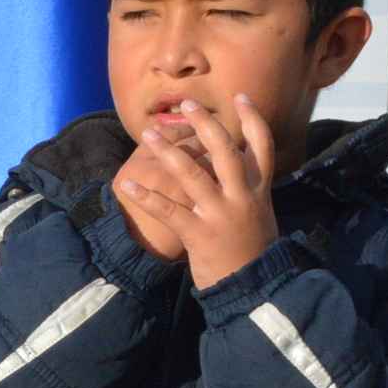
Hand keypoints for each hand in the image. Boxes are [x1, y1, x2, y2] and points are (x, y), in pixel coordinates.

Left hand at [116, 95, 278, 291]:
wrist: (254, 289)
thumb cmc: (254, 252)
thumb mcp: (262, 216)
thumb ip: (252, 190)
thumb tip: (243, 164)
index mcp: (260, 191)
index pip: (261, 146)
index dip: (251, 119)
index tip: (239, 97)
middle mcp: (242, 197)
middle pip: (223, 150)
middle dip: (204, 124)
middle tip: (185, 104)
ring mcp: (220, 214)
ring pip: (192, 174)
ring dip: (168, 151)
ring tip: (149, 133)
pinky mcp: (198, 234)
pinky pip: (167, 210)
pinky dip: (145, 196)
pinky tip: (126, 185)